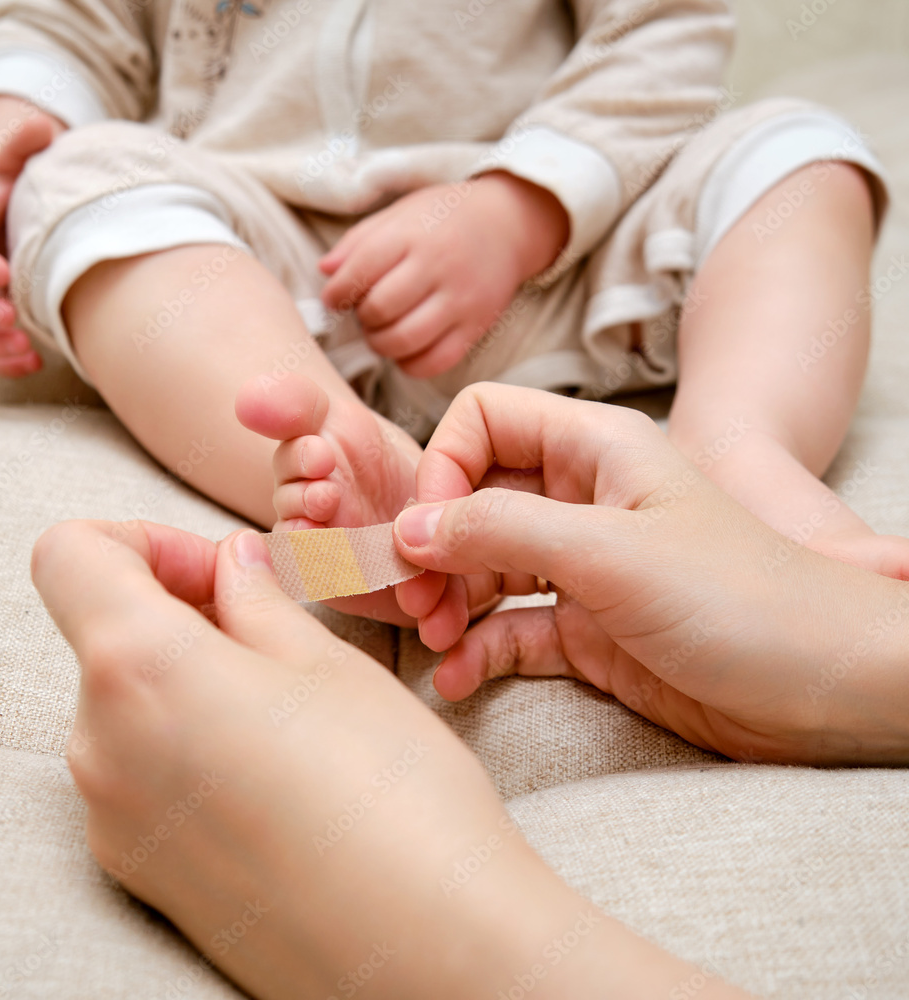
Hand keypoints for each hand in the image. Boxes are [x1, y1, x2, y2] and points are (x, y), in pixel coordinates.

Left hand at [31, 517, 748, 998]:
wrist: (428, 945)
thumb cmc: (391, 786)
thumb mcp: (327, 662)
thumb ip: (255, 598)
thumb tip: (227, 564)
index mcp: (138, 667)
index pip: (69, 555)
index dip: (139, 539)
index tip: (215, 570)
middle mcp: (97, 745)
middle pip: (102, 634)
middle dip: (177, 611)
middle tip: (270, 632)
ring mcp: (110, 818)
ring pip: (123, 705)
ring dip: (184, 679)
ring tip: (285, 708)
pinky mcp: (137, 870)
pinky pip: (137, 772)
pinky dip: (184, 743)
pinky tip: (273, 772)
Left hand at [319, 172, 567, 377]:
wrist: (508, 225)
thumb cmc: (444, 219)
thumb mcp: (400, 214)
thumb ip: (359, 242)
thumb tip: (324, 272)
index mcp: (413, 235)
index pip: (362, 269)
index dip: (337, 292)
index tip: (334, 298)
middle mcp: (438, 267)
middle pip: (380, 309)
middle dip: (362, 318)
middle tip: (366, 312)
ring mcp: (460, 300)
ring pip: (405, 340)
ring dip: (381, 344)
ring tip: (383, 331)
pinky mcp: (475, 327)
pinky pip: (434, 362)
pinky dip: (410, 363)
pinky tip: (406, 348)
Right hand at [392, 383, 908, 764]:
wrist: (828, 689)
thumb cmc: (743, 599)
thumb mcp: (612, 552)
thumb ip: (502, 529)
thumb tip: (411, 528)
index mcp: (594, 450)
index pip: (483, 422)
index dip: (442, 468)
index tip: (424, 532)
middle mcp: (582, 501)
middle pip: (472, 501)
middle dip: (432, 548)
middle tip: (413, 602)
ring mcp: (582, 567)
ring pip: (484, 569)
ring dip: (447, 602)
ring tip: (433, 640)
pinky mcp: (588, 631)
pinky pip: (510, 630)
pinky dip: (477, 651)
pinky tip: (455, 677)